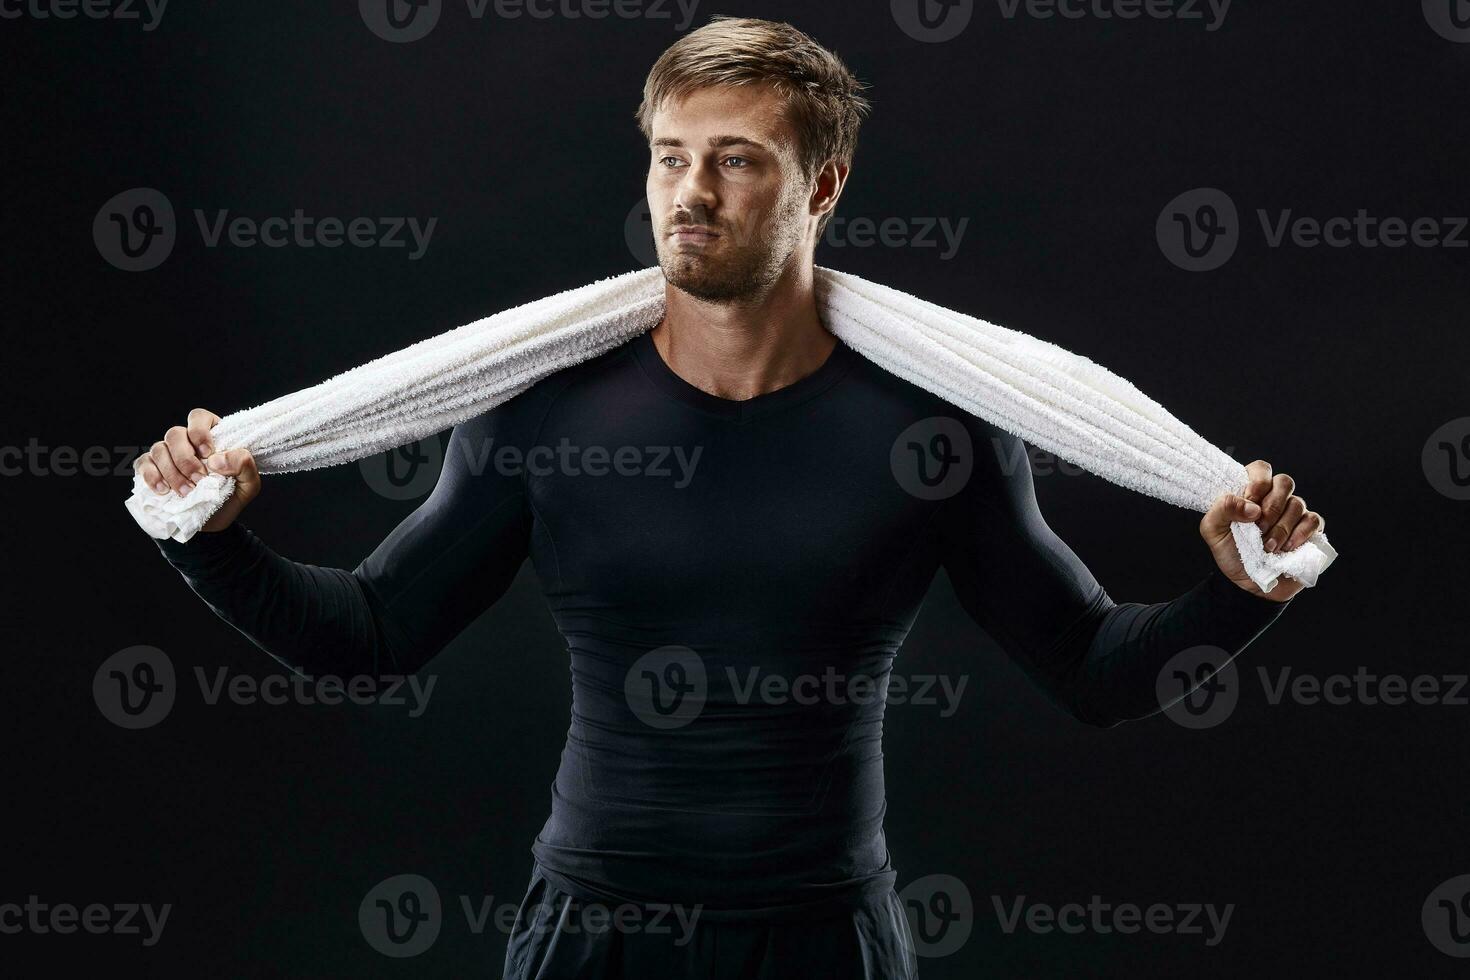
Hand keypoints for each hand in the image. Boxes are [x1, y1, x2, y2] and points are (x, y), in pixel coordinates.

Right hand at [134, 408, 259, 532]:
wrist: (212, 524)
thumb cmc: (230, 498)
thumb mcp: (249, 484)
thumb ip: (244, 465)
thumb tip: (216, 459)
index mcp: (211, 437)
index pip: (198, 417)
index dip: (200, 432)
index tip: (208, 454)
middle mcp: (185, 442)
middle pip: (175, 434)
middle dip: (185, 458)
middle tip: (198, 480)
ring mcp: (166, 455)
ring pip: (158, 449)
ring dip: (172, 471)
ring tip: (185, 492)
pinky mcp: (151, 470)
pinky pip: (143, 463)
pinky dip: (152, 476)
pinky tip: (164, 490)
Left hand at [1198, 459, 1325, 601]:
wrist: (1247, 584)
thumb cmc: (1231, 553)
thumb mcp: (1213, 531)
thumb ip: (1222, 509)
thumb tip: (1252, 506)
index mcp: (1251, 493)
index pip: (1261, 469)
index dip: (1258, 482)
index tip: (1250, 502)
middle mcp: (1275, 498)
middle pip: (1284, 482)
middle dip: (1271, 506)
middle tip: (1258, 528)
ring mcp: (1294, 513)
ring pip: (1298, 504)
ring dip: (1281, 527)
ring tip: (1267, 547)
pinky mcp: (1309, 531)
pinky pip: (1313, 521)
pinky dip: (1300, 534)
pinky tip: (1286, 548)